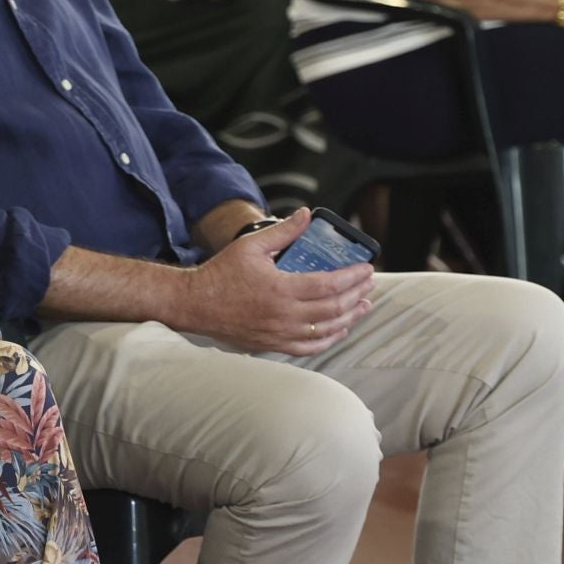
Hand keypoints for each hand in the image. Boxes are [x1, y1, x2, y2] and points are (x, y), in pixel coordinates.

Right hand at [171, 209, 374, 354]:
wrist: (195, 304)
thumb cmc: (221, 273)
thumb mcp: (250, 246)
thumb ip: (282, 232)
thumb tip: (305, 215)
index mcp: (281, 289)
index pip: (329, 285)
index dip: (352, 277)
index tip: (366, 268)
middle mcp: (284, 315)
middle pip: (334, 308)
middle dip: (357, 294)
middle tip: (368, 283)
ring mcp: (280, 333)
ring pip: (327, 330)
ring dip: (350, 317)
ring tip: (363, 305)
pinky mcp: (273, 345)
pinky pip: (310, 347)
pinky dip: (330, 339)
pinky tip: (340, 330)